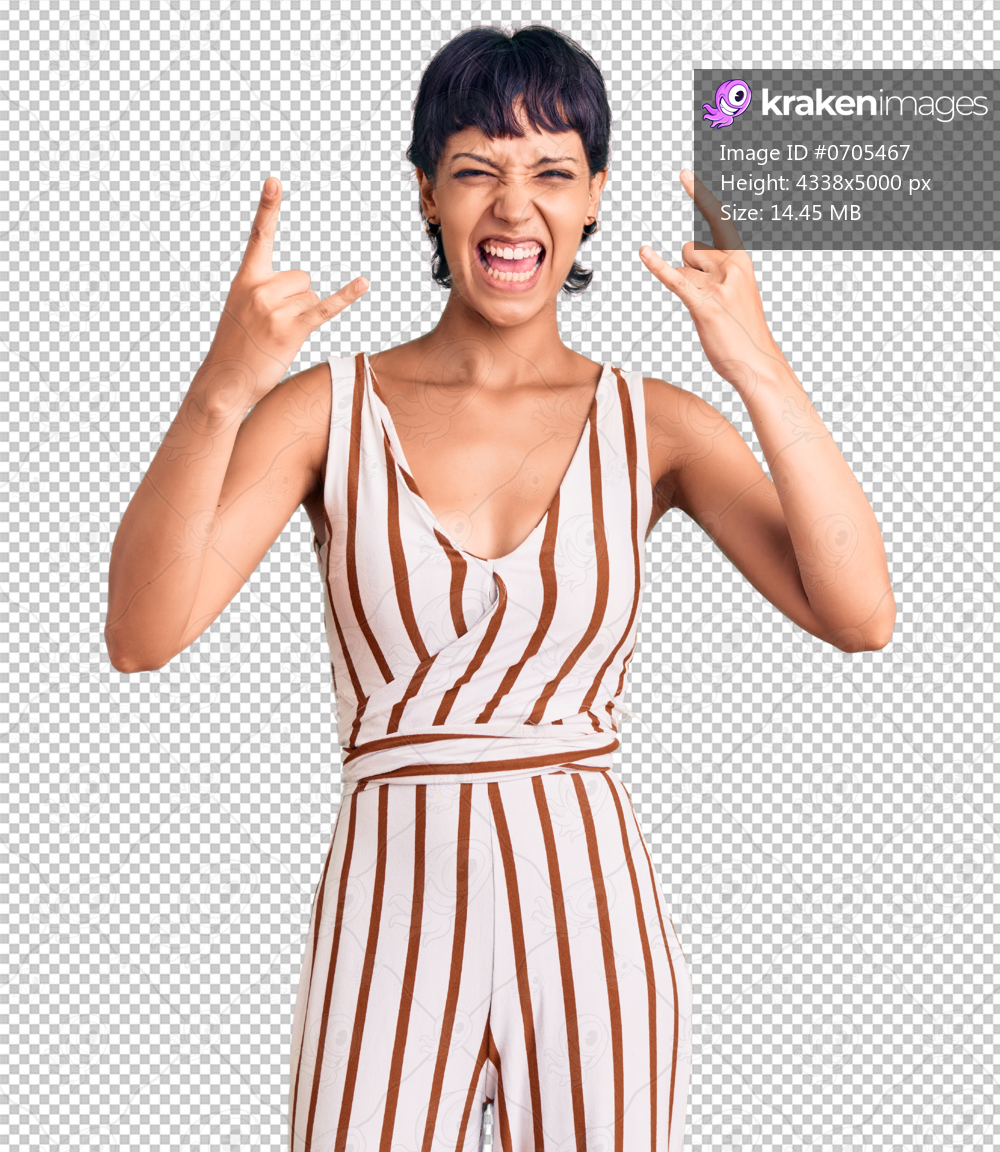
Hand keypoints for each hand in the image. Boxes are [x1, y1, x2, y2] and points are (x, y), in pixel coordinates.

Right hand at [199, 177, 368, 410]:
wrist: (224, 381)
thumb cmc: (237, 345)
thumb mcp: (243, 308)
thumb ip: (267, 289)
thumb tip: (308, 288)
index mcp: (246, 278)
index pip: (259, 236)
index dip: (269, 208)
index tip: (275, 181)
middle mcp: (259, 288)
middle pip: (303, 278)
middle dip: (297, 300)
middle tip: (273, 324)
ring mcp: (274, 309)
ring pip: (312, 297)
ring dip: (303, 316)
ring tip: (278, 335)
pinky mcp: (291, 329)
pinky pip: (325, 308)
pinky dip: (347, 296)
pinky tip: (364, 283)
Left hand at [639, 170, 786, 394]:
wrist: (757, 363)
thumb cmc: (742, 329)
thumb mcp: (733, 291)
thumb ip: (713, 268)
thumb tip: (687, 255)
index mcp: (741, 260)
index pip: (719, 219)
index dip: (700, 195)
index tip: (683, 173)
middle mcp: (732, 266)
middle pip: (691, 249)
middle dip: (691, 269)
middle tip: (711, 299)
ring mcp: (719, 285)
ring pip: (683, 268)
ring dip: (687, 287)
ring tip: (709, 311)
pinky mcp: (704, 304)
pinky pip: (675, 278)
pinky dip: (657, 266)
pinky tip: (644, 252)